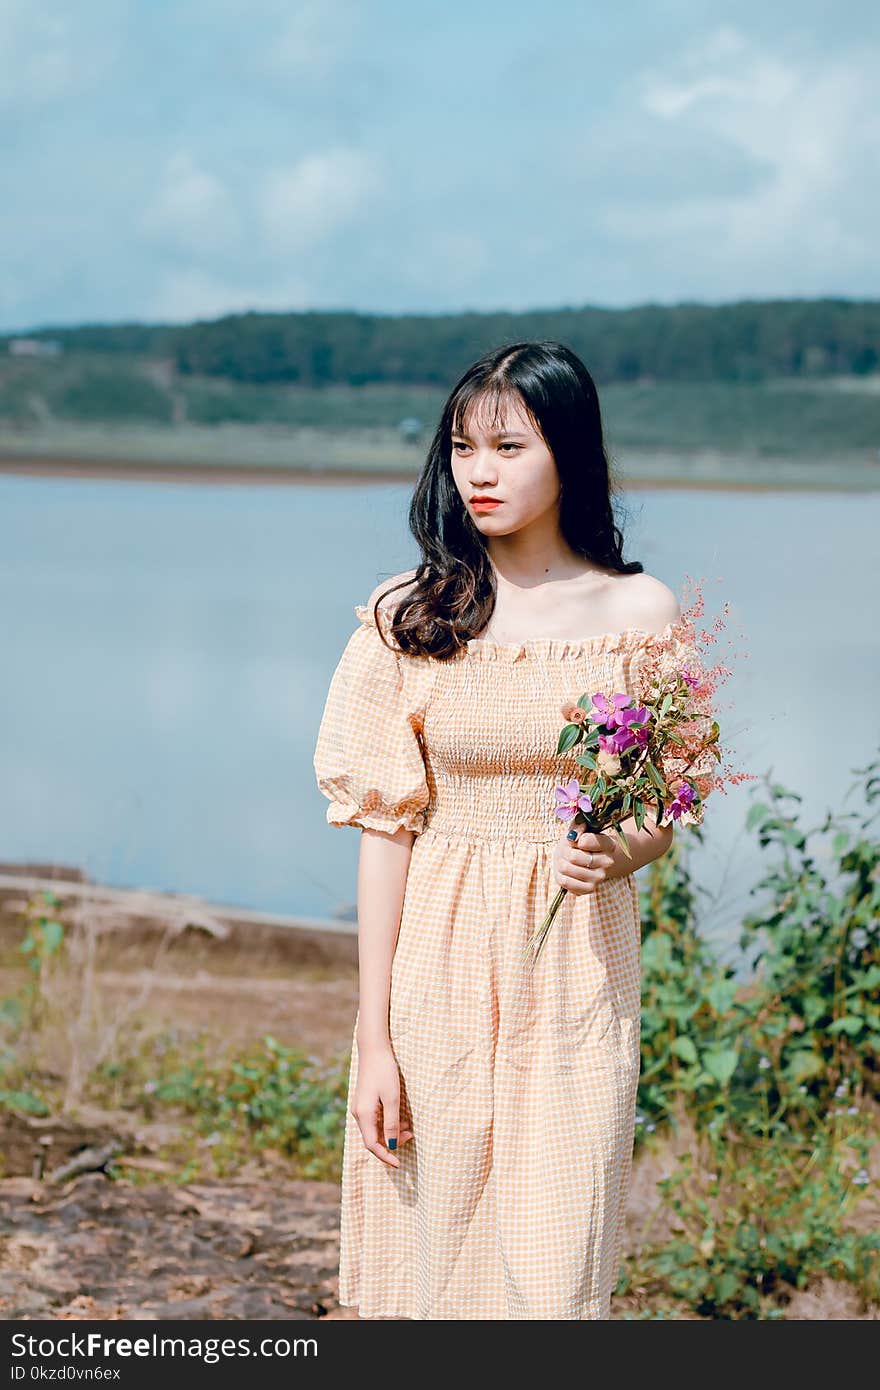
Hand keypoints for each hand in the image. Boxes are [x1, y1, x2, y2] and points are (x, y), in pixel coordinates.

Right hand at [351, 1041, 413, 1167]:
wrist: (374, 1049)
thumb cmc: (384, 1072)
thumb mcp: (392, 1098)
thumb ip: (392, 1123)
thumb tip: (391, 1145)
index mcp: (363, 1114)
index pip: (372, 1145)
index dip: (385, 1157)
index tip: (399, 1165)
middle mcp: (358, 1113)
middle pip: (373, 1138)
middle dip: (392, 1143)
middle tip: (411, 1136)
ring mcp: (360, 1107)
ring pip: (375, 1129)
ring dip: (391, 1132)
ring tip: (409, 1126)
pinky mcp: (365, 1102)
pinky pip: (375, 1120)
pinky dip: (388, 1122)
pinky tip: (401, 1117)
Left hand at [552, 827, 615, 894]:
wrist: (583, 862)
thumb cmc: (579, 844)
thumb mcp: (577, 830)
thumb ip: (576, 826)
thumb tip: (574, 835)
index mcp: (608, 844)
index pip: (587, 840)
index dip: (575, 839)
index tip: (575, 840)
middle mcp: (607, 861)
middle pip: (574, 856)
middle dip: (565, 852)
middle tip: (567, 851)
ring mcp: (599, 877)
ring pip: (567, 868)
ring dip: (561, 863)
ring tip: (566, 861)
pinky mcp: (590, 888)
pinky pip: (566, 882)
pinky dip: (561, 876)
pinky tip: (566, 873)